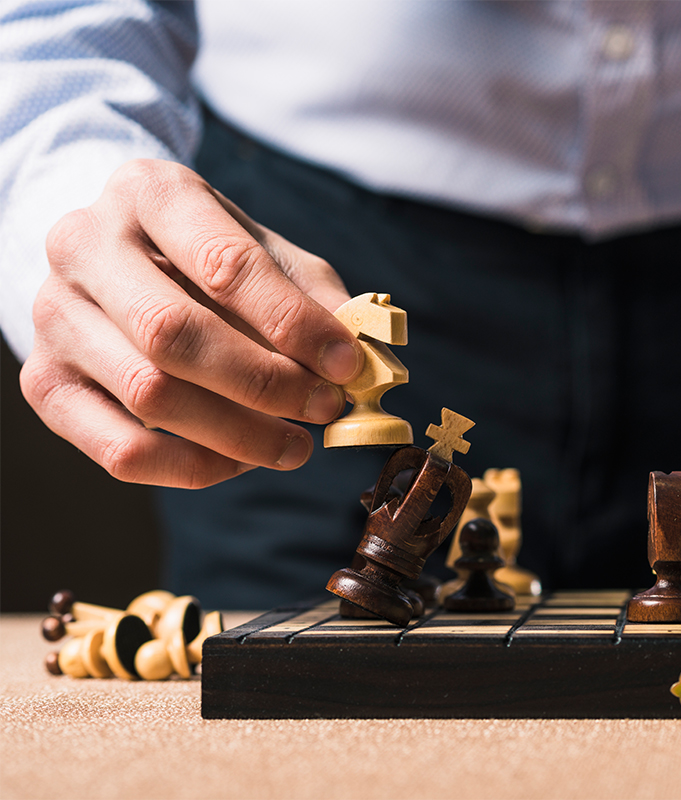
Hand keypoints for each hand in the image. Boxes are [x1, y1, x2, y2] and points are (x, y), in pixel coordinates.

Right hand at [20, 159, 362, 487]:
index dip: (293, 324)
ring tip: (296, 445)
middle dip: (265, 383)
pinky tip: (239, 461)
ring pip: (149, 394)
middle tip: (324, 408)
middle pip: (175, 334)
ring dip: (239, 433)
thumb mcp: (266, 254)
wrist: (115, 256)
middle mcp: (85, 245)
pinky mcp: (46, 381)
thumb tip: (367, 359)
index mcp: (149, 193)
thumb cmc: (207, 256)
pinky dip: (192, 466)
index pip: (225, 263)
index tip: (346, 364)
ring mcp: (55, 315)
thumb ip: (316, 299)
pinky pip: (120, 449)